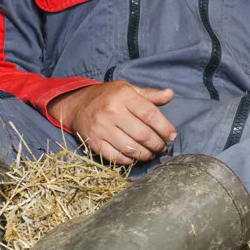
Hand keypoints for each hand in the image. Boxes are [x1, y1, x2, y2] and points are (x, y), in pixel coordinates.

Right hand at [52, 81, 177, 165]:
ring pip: (130, 148)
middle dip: (157, 144)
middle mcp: (111, 111)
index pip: (149, 114)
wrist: (77, 105)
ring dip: (145, 154)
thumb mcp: (129, 89)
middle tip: (162, 147)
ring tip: (152, 153)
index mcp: (123, 96)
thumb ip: (150, 95)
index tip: (172, 136)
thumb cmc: (109, 96)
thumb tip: (170, 94)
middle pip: (142, 134)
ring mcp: (101, 128)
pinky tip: (135, 157)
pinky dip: (129, 160)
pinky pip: (116, 157)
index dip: (164, 127)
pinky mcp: (93, 142)